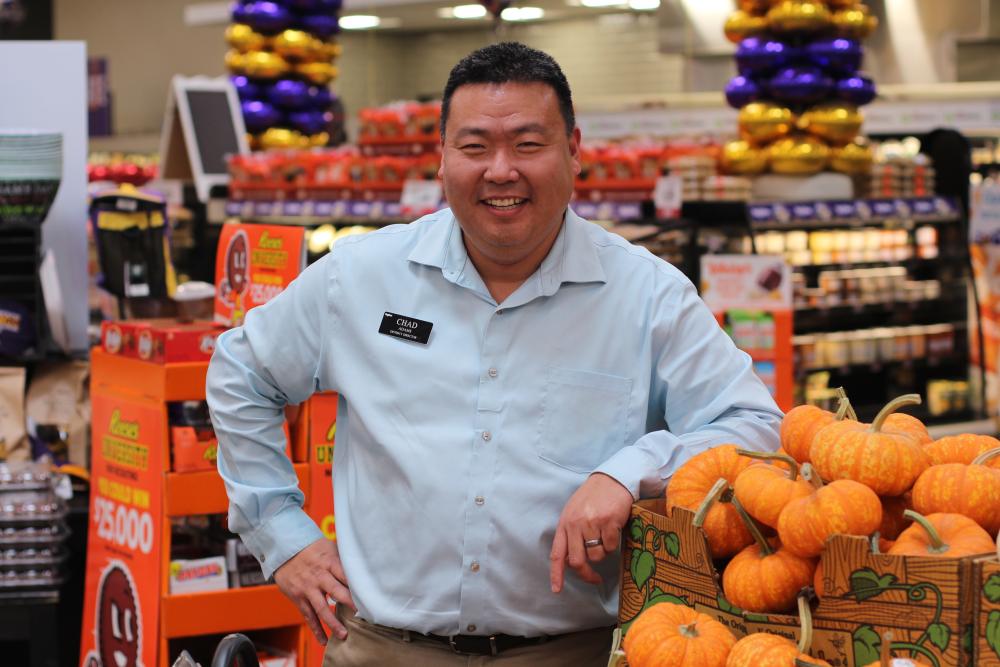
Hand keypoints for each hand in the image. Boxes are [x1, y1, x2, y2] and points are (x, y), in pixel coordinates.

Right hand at [273, 538, 355, 643]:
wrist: (286, 548)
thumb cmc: (313, 547)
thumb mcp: (330, 547)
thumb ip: (344, 558)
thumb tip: (365, 562)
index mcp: (330, 562)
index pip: (346, 576)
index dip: (357, 587)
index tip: (369, 597)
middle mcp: (319, 576)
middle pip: (337, 592)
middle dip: (350, 604)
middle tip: (363, 616)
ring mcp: (308, 588)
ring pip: (322, 609)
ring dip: (333, 623)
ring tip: (344, 635)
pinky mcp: (298, 597)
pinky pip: (308, 615)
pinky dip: (315, 629)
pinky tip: (323, 640)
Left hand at [549, 472, 633, 592]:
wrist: (611, 479)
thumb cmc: (593, 498)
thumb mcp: (574, 513)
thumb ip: (570, 534)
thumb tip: (571, 562)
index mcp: (564, 524)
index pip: (557, 554)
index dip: (556, 574)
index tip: (557, 590)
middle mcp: (576, 524)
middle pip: (578, 561)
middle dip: (587, 574)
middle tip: (596, 578)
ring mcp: (592, 523)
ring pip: (597, 556)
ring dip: (603, 552)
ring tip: (605, 536)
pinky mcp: (609, 522)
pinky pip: (611, 546)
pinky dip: (614, 542)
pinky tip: (613, 528)